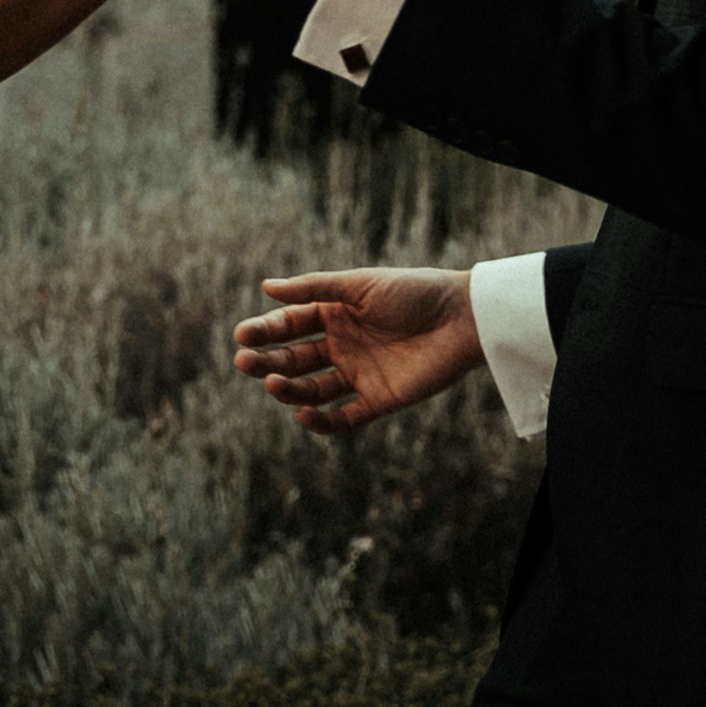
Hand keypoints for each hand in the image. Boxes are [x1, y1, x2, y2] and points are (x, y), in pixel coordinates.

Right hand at [230, 266, 480, 434]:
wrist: (463, 319)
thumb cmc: (414, 292)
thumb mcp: (360, 285)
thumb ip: (314, 289)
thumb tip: (266, 287)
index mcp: (334, 314)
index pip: (289, 326)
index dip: (265, 331)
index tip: (242, 337)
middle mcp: (342, 346)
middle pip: (295, 359)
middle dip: (268, 361)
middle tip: (244, 363)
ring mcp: (358, 374)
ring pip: (313, 388)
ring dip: (289, 389)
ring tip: (273, 384)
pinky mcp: (379, 400)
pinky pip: (344, 418)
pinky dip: (322, 421)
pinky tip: (304, 414)